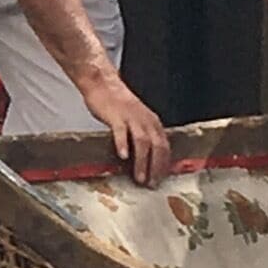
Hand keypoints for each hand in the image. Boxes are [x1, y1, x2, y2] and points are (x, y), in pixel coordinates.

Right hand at [82, 71, 169, 185]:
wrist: (103, 84)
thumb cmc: (117, 103)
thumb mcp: (137, 119)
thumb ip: (143, 135)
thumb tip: (145, 157)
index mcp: (152, 122)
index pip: (165, 147)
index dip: (164, 165)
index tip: (160, 180)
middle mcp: (146, 120)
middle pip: (157, 146)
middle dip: (156, 167)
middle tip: (151, 184)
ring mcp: (131, 118)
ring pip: (142, 142)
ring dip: (142, 162)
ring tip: (139, 177)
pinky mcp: (116, 116)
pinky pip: (121, 131)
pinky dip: (123, 144)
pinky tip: (123, 156)